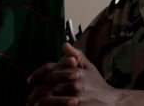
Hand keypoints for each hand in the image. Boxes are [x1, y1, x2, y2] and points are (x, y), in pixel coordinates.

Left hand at [27, 43, 143, 105]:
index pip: (50, 70)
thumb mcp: (89, 68)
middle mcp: (74, 81)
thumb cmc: (98, 85)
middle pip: (47, 86)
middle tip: (29, 99)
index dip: (38, 75)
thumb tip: (63, 44)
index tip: (30, 81)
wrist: (113, 102)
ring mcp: (75, 96)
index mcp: (75, 70)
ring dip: (39, 103)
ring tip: (34, 105)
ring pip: (49, 99)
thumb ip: (76, 55)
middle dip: (36, 92)